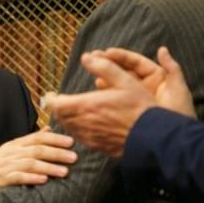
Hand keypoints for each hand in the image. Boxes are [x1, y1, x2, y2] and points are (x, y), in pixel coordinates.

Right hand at [0, 127, 76, 196]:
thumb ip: (31, 140)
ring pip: (30, 164)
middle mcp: (12, 153)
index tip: (71, 142)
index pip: (37, 138)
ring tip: (64, 172)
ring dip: (49, 167)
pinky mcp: (2, 179)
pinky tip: (43, 181)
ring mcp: (6, 166)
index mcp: (15, 144)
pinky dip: (31, 178)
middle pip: (37, 150)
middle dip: (57, 153)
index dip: (55, 139)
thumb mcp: (12, 149)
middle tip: (74, 157)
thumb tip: (49, 129)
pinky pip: (18, 178)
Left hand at [42, 52, 160, 157]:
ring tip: (73, 110)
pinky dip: (77, 129)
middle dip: (58, 108)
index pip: (55, 104)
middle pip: (59, 117)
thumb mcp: (125, 80)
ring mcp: (89, 137)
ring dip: (67, 118)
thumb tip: (86, 56)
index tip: (52, 94)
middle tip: (61, 100)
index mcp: (86, 106)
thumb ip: (103, 66)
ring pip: (68, 127)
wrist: (152, 136)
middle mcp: (84, 123)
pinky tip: (86, 123)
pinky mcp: (97, 146)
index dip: (50, 99)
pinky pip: (79, 137)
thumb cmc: (140, 107)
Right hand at [96, 46, 195, 117]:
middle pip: (123, 72)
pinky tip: (96, 93)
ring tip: (93, 76)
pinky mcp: (129, 113)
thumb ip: (172, 68)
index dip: (121, 57)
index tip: (107, 52)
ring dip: (105, 80)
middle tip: (92, 58)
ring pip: (118, 86)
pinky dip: (106, 96)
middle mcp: (144, 88)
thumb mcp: (178, 90)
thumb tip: (162, 49)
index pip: (135, 63)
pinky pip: (116, 102)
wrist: (176, 141)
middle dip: (108, 65)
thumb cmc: (181, 115)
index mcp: (156, 79)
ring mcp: (136, 101)